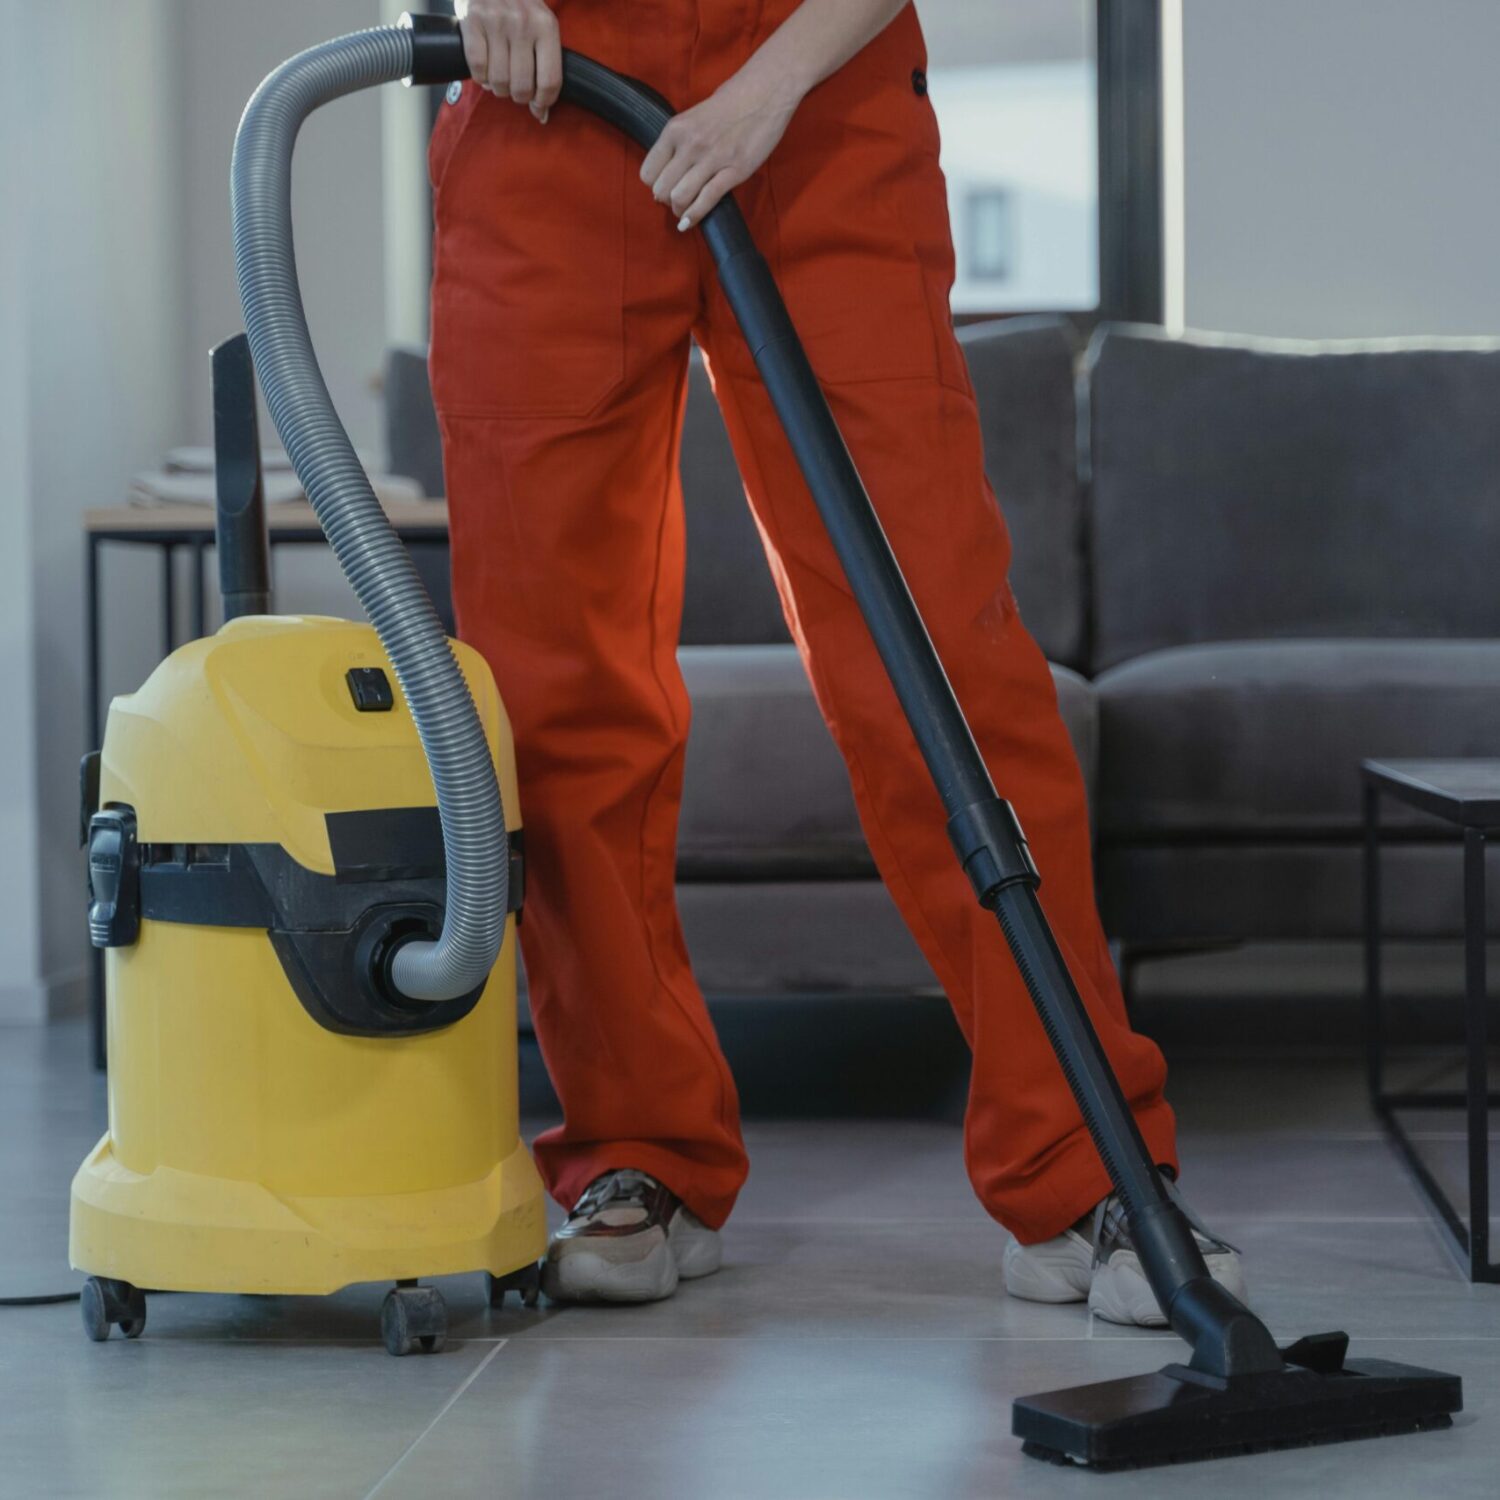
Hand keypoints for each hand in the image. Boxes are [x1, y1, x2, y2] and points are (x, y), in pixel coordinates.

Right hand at [456, 0, 561, 121]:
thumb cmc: (519, 3)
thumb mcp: (541, 22)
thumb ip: (546, 61)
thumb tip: (542, 113)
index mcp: (546, 26)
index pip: (549, 81)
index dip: (543, 103)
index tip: (539, 108)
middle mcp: (522, 22)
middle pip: (522, 87)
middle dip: (519, 97)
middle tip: (515, 90)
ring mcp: (496, 21)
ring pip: (499, 81)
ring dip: (498, 88)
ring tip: (499, 78)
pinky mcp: (472, 20)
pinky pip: (477, 68)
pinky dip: (480, 77)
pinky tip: (485, 71)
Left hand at [640, 63, 802, 230]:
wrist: (766, 91)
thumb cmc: (732, 102)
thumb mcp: (694, 116)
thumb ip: (681, 140)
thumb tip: (670, 168)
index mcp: (676, 129)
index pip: (648, 172)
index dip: (654, 185)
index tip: (664, 186)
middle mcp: (690, 144)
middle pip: (662, 190)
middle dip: (666, 201)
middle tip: (675, 200)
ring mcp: (712, 158)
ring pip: (681, 197)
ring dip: (680, 210)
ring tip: (683, 212)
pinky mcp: (734, 171)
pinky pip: (707, 200)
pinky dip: (695, 216)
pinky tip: (689, 222)